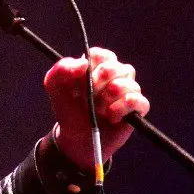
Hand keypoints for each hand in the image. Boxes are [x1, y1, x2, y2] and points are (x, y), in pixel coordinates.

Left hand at [45, 47, 148, 170]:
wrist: (76, 138)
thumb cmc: (68, 109)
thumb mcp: (54, 87)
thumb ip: (61, 70)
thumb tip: (83, 63)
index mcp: (97, 66)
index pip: (100, 55)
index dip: (91, 66)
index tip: (81, 79)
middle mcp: (115, 76)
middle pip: (116, 67)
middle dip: (99, 83)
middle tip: (88, 96)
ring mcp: (128, 92)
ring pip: (130, 84)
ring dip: (110, 98)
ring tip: (98, 110)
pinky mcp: (137, 109)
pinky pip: (139, 101)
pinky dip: (123, 108)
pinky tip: (111, 116)